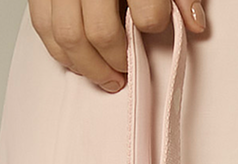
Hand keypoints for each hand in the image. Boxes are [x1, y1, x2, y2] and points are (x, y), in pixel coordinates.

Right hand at [28, 0, 209, 93]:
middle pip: (99, 33)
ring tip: (103, 75)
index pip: (146, 13)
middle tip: (123, 71)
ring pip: (67, 36)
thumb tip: (194, 23)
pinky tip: (76, 59)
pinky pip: (43, 25)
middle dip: (114, 61)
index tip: (154, 27)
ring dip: (86, 66)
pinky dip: (58, 50)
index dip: (153, 26)